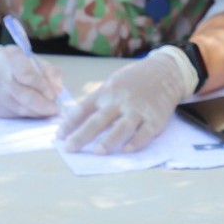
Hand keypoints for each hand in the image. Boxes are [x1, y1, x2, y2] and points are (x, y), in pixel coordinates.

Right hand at [0, 41, 64, 117]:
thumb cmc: (14, 64)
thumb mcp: (33, 60)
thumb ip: (49, 72)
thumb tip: (58, 90)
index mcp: (9, 55)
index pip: (27, 75)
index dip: (42, 87)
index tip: (54, 96)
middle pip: (22, 94)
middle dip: (42, 105)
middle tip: (55, 109)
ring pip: (18, 107)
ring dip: (36, 112)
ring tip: (47, 111)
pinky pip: (12, 114)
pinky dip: (25, 114)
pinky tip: (32, 111)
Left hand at [58, 47, 198, 153]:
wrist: (166, 72)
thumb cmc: (133, 81)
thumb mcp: (112, 84)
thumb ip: (96, 102)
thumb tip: (72, 121)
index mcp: (106, 92)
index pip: (83, 109)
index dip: (69, 124)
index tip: (58, 137)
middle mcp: (120, 100)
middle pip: (99, 120)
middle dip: (82, 135)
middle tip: (69, 148)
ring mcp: (138, 110)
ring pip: (122, 127)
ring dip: (109, 140)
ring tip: (97, 152)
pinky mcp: (155, 119)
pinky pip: (145, 133)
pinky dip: (136, 142)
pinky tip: (126, 150)